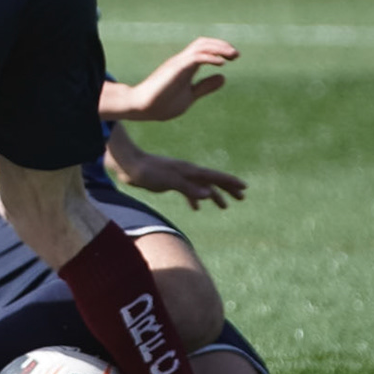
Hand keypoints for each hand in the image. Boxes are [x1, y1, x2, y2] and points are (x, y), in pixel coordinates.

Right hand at [99, 37, 237, 121]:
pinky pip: (195, 58)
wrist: (141, 107)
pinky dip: (210, 57)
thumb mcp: (190, 95)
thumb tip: (224, 78)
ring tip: (232, 55)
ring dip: (218, 48)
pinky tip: (221, 63)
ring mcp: (178, 63)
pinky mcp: (175, 69)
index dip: (220, 49)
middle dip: (221, 45)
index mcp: (185, 66)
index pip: (204, 49)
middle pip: (203, 43)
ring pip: (200, 46)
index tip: (234, 57)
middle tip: (236, 54)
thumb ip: (205, 86)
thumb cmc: (162, 103)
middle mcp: (182, 61)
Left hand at [107, 146, 246, 212]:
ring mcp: (180, 176)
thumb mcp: (169, 180)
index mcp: (190, 170)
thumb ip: (188, 187)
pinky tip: (196, 207)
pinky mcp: (170, 181)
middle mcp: (188, 172)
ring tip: (224, 207)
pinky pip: (188, 191)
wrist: (129, 166)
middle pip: (212, 180)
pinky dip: (195, 198)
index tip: (244, 187)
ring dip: (213, 195)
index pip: (215, 176)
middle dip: (227, 189)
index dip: (230, 182)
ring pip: (201, 187)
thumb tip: (209, 194)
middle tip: (241, 197)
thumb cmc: (148, 171)